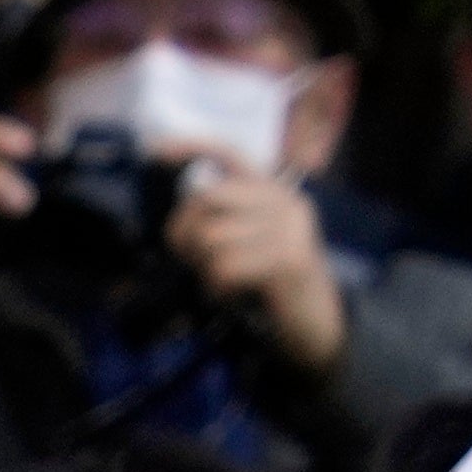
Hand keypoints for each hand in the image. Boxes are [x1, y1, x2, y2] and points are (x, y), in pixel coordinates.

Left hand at [163, 145, 338, 368]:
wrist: (316, 324)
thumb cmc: (271, 287)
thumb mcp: (250, 244)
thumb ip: (223, 223)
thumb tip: (177, 220)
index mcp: (273, 192)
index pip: (231, 154)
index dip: (193, 147)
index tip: (156, 150)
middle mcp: (285, 201)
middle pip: (207, 199)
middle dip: (184, 233)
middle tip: (191, 260)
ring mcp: (290, 228)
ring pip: (211, 237)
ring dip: (203, 268)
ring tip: (222, 281)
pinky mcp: (288, 260)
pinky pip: (225, 267)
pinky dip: (217, 287)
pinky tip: (232, 294)